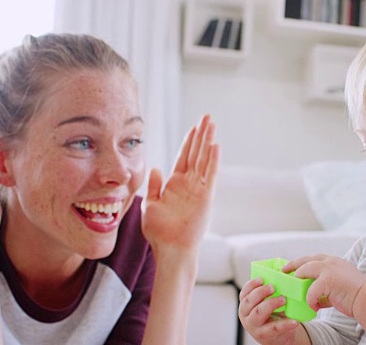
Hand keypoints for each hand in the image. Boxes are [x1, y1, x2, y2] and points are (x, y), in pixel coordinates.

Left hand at [142, 114, 218, 253]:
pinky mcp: (205, 197)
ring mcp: (199, 189)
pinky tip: (215, 146)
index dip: (189, 141)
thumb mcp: (150, 205)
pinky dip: (212, 161)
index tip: (195, 126)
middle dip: (201, 134)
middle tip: (208, 117)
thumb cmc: (159, 232)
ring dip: (208, 141)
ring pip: (204, 159)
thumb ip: (153, 186)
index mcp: (175, 184)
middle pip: (196, 153)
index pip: (184, 156)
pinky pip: (210, 175)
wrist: (170, 249)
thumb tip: (156, 168)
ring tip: (212, 124)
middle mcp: (189, 183)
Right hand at [238, 277, 300, 344]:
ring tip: (283, 299)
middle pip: (249, 301)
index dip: (251, 285)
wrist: (277, 337)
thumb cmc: (271, 316)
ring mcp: (255, 326)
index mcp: (245, 305)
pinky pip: (275, 328)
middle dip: (260, 292)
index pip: (244, 293)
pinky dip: (285, 324)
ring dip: (271, 304)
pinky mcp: (266, 335)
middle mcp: (247, 316)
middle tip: (273, 287)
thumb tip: (282, 272)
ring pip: (259, 313)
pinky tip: (294, 321)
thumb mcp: (265, 304)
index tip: (261, 278)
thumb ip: (268, 292)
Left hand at [284, 255, 365, 318]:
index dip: (302, 262)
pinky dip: (310, 299)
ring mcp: (329, 269)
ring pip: (305, 270)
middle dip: (293, 265)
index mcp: (334, 261)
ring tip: (294, 289)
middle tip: (284, 271)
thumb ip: (325, 288)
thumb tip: (312, 297)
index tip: (293, 267)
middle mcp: (331, 261)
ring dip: (298, 279)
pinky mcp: (328, 279)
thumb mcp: (338, 287)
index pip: (314, 258)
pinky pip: (311, 290)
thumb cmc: (355, 296)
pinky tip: (314, 307)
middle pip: (306, 259)